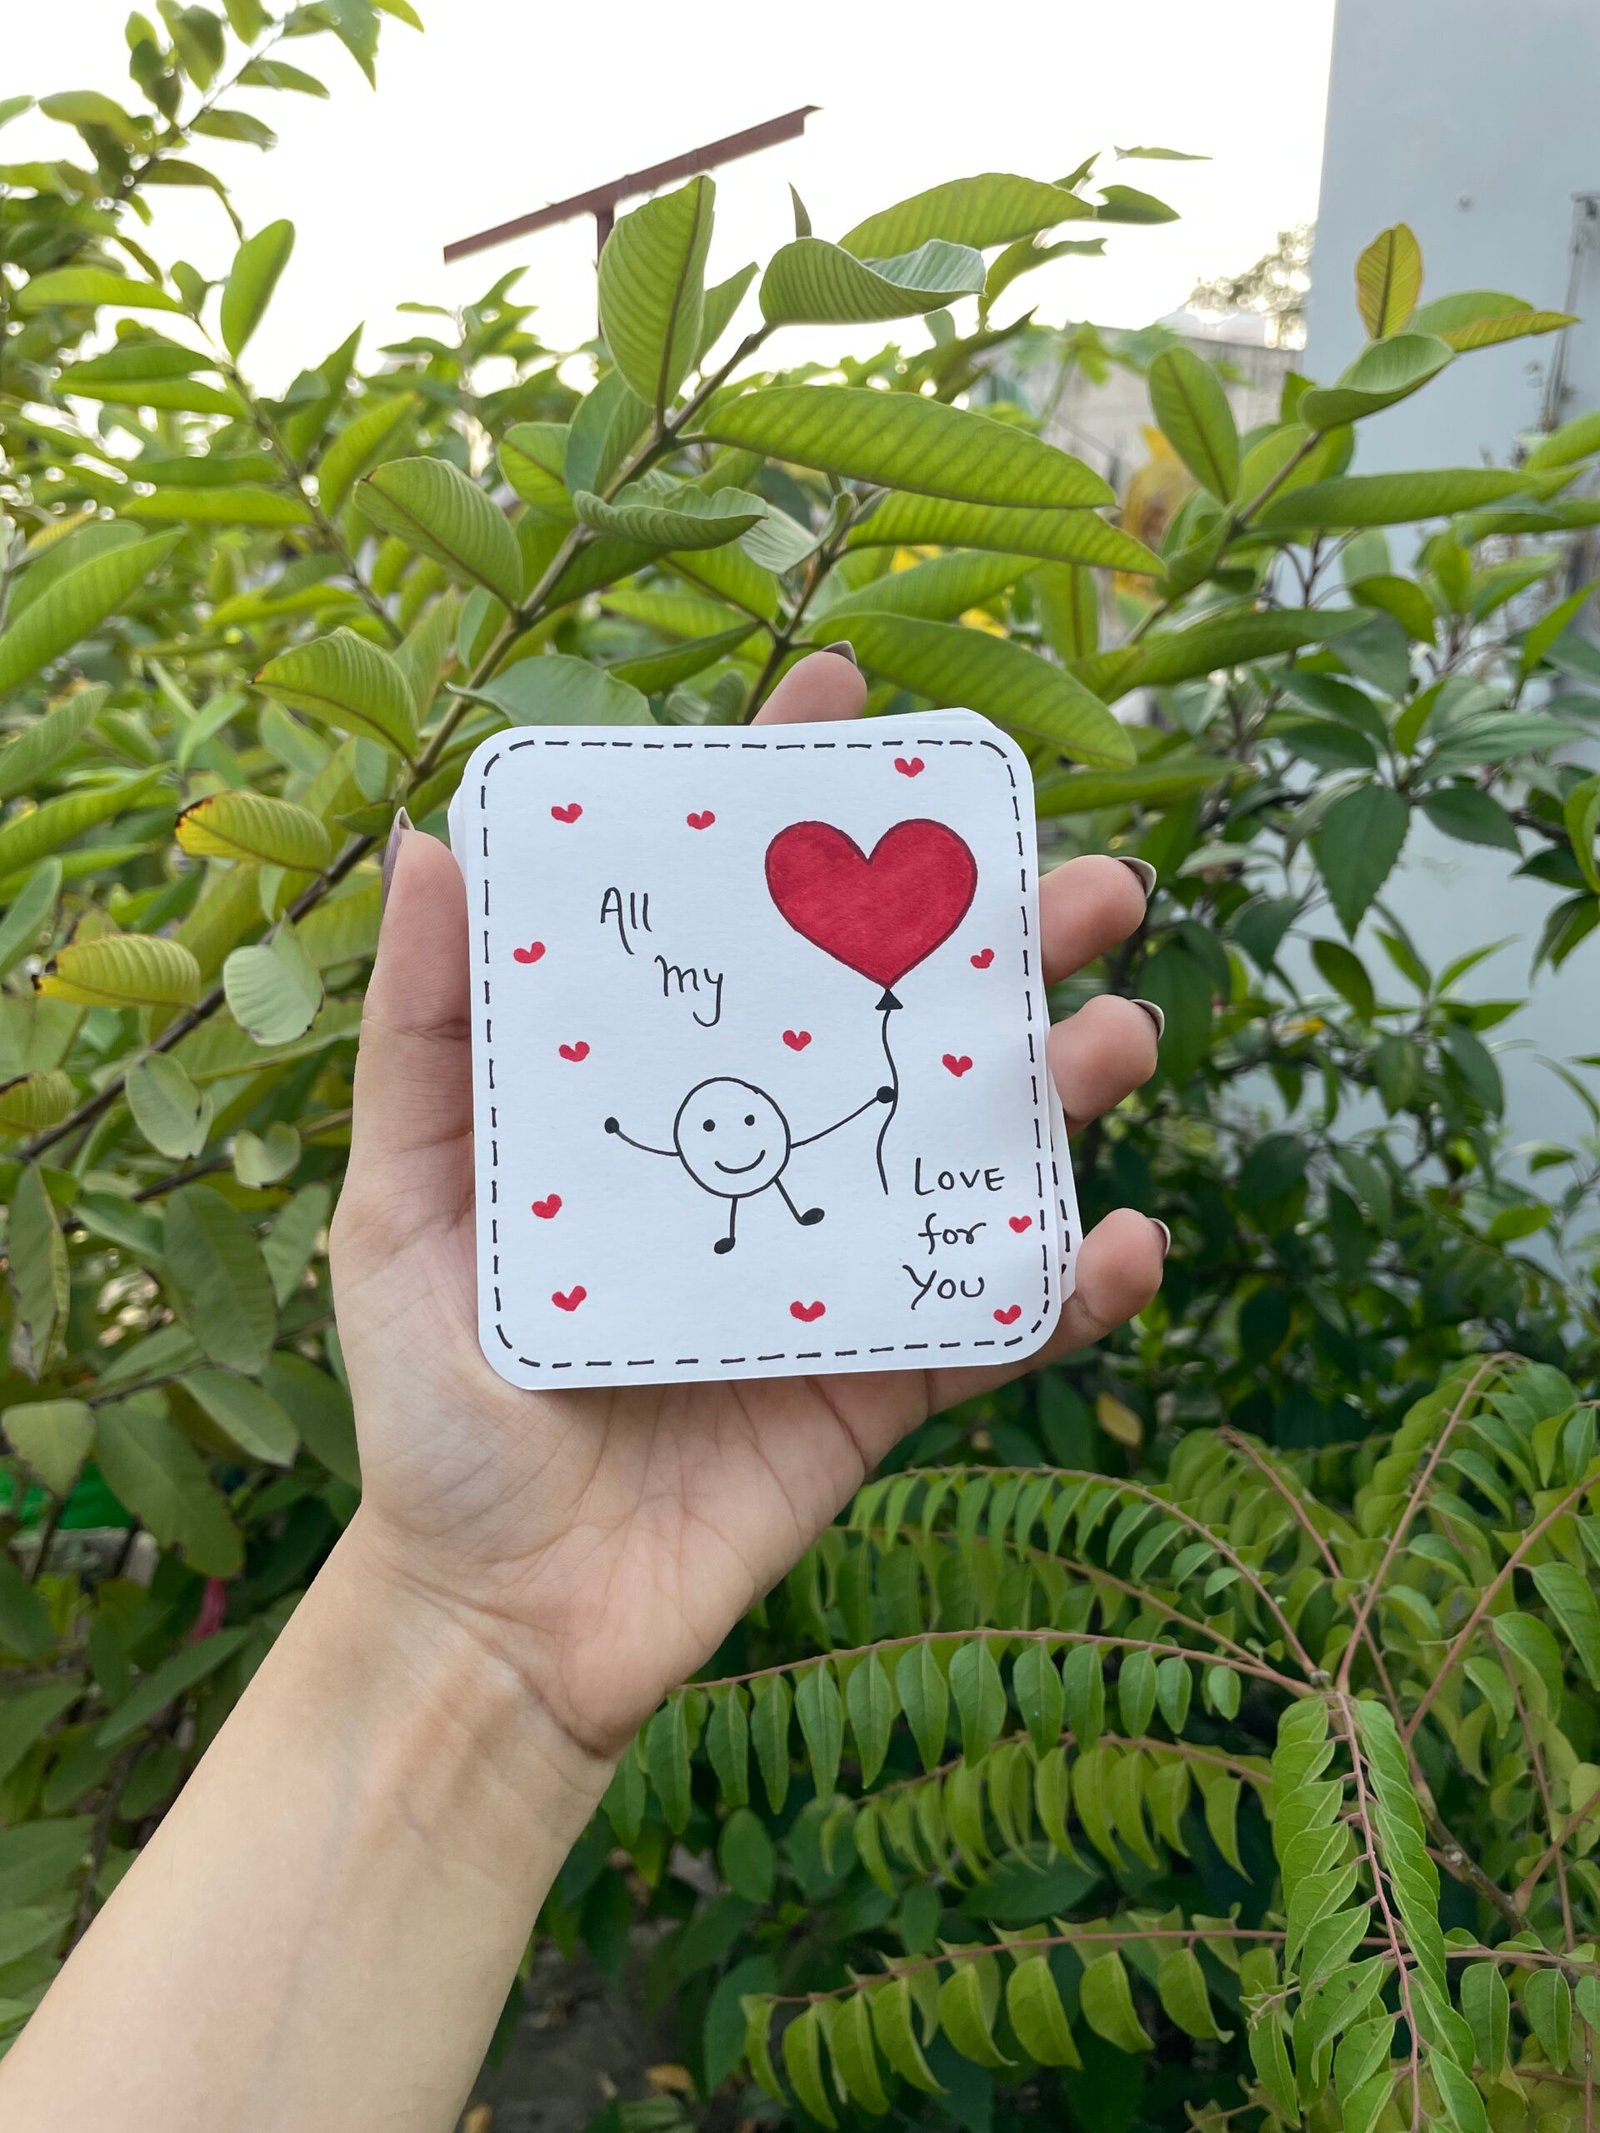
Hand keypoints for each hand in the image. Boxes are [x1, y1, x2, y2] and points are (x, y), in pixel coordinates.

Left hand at [331, 652, 1165, 1766]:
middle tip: (1092, 879)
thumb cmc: (436, 1400)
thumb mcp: (400, 1203)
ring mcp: (839, 1258)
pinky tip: (1122, 1242)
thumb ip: (419, 1038)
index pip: (736, 920)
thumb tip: (431, 839)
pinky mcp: (885, 1379)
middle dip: (1003, 933)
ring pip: (978, 1145)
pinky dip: (1074, 1285)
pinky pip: (998, 1318)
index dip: (795, 797)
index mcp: (657, 1088)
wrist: (499, 1612)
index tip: (852, 682)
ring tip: (1117, 1036)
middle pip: (900, 1013)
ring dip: (1067, 1083)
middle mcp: (766, 1148)